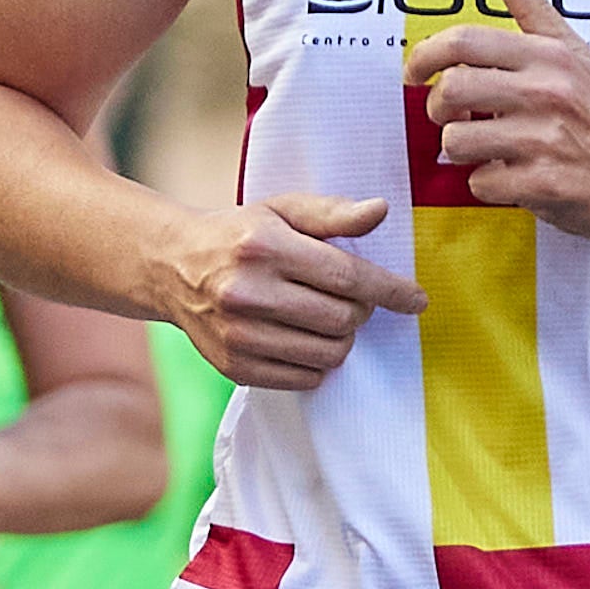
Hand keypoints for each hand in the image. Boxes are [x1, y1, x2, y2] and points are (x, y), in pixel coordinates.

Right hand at [166, 194, 418, 390]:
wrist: (172, 267)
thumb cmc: (240, 235)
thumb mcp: (282, 210)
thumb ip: (332, 213)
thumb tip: (380, 211)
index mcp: (264, 246)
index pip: (346, 276)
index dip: (390, 290)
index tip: (416, 300)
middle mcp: (248, 292)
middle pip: (343, 319)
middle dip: (359, 310)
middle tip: (346, 298)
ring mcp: (239, 334)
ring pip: (329, 353)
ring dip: (341, 338)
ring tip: (324, 317)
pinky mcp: (235, 366)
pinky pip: (305, 378)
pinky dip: (317, 362)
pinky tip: (301, 338)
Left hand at [406, 0, 589, 249]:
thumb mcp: (574, 52)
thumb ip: (532, 9)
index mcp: (548, 57)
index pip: (465, 41)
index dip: (426, 55)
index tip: (416, 72)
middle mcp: (546, 93)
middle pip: (452, 89)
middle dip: (438, 108)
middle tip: (452, 115)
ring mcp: (544, 140)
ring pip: (458, 140)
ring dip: (462, 150)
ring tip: (487, 148)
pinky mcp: (543, 183)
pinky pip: (481, 183)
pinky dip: (488, 185)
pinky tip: (511, 176)